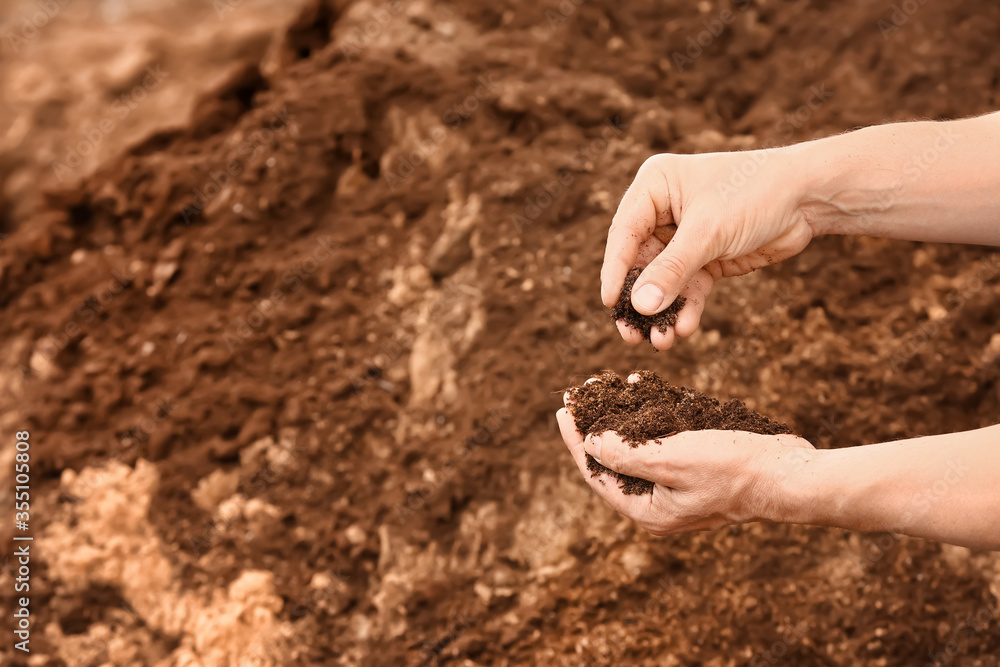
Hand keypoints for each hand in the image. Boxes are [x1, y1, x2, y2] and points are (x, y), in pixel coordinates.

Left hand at [556, 389, 814, 535]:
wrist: (788, 474)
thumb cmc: (733, 468)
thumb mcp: (671, 458)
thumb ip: (626, 453)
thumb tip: (592, 444)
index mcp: (647, 510)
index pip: (597, 473)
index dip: (577, 440)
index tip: (564, 409)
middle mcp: (658, 503)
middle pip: (614, 461)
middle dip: (599, 425)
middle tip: (584, 392)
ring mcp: (677, 487)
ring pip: (638, 448)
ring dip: (625, 416)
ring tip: (612, 384)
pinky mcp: (695, 470)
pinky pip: (663, 442)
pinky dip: (652, 417)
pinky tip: (647, 390)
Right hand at [602, 150, 814, 349]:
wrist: (808, 197)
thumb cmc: (755, 193)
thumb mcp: (708, 232)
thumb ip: (672, 270)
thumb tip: (640, 306)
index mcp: (654, 186)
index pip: (624, 233)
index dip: (615, 270)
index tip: (609, 304)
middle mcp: (663, 211)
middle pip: (639, 263)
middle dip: (639, 301)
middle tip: (630, 335)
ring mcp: (684, 236)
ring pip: (663, 281)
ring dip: (662, 313)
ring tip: (660, 342)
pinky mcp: (706, 257)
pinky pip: (688, 288)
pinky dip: (687, 309)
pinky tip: (686, 330)